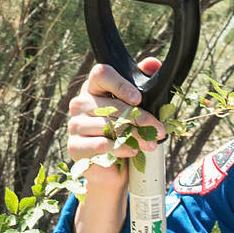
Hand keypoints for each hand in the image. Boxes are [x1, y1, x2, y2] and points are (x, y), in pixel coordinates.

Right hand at [67, 58, 165, 232]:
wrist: (114, 169)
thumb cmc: (126, 133)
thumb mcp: (138, 108)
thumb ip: (143, 82)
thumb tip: (154, 63)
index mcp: (94, 88)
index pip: (101, 73)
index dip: (121, 84)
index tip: (139, 98)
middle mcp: (80, 103)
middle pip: (110, 105)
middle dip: (140, 118)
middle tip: (159, 130)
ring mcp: (74, 125)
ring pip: (107, 126)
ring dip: (134, 136)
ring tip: (150, 144)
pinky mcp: (75, 147)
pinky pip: (99, 145)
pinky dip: (119, 148)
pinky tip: (132, 151)